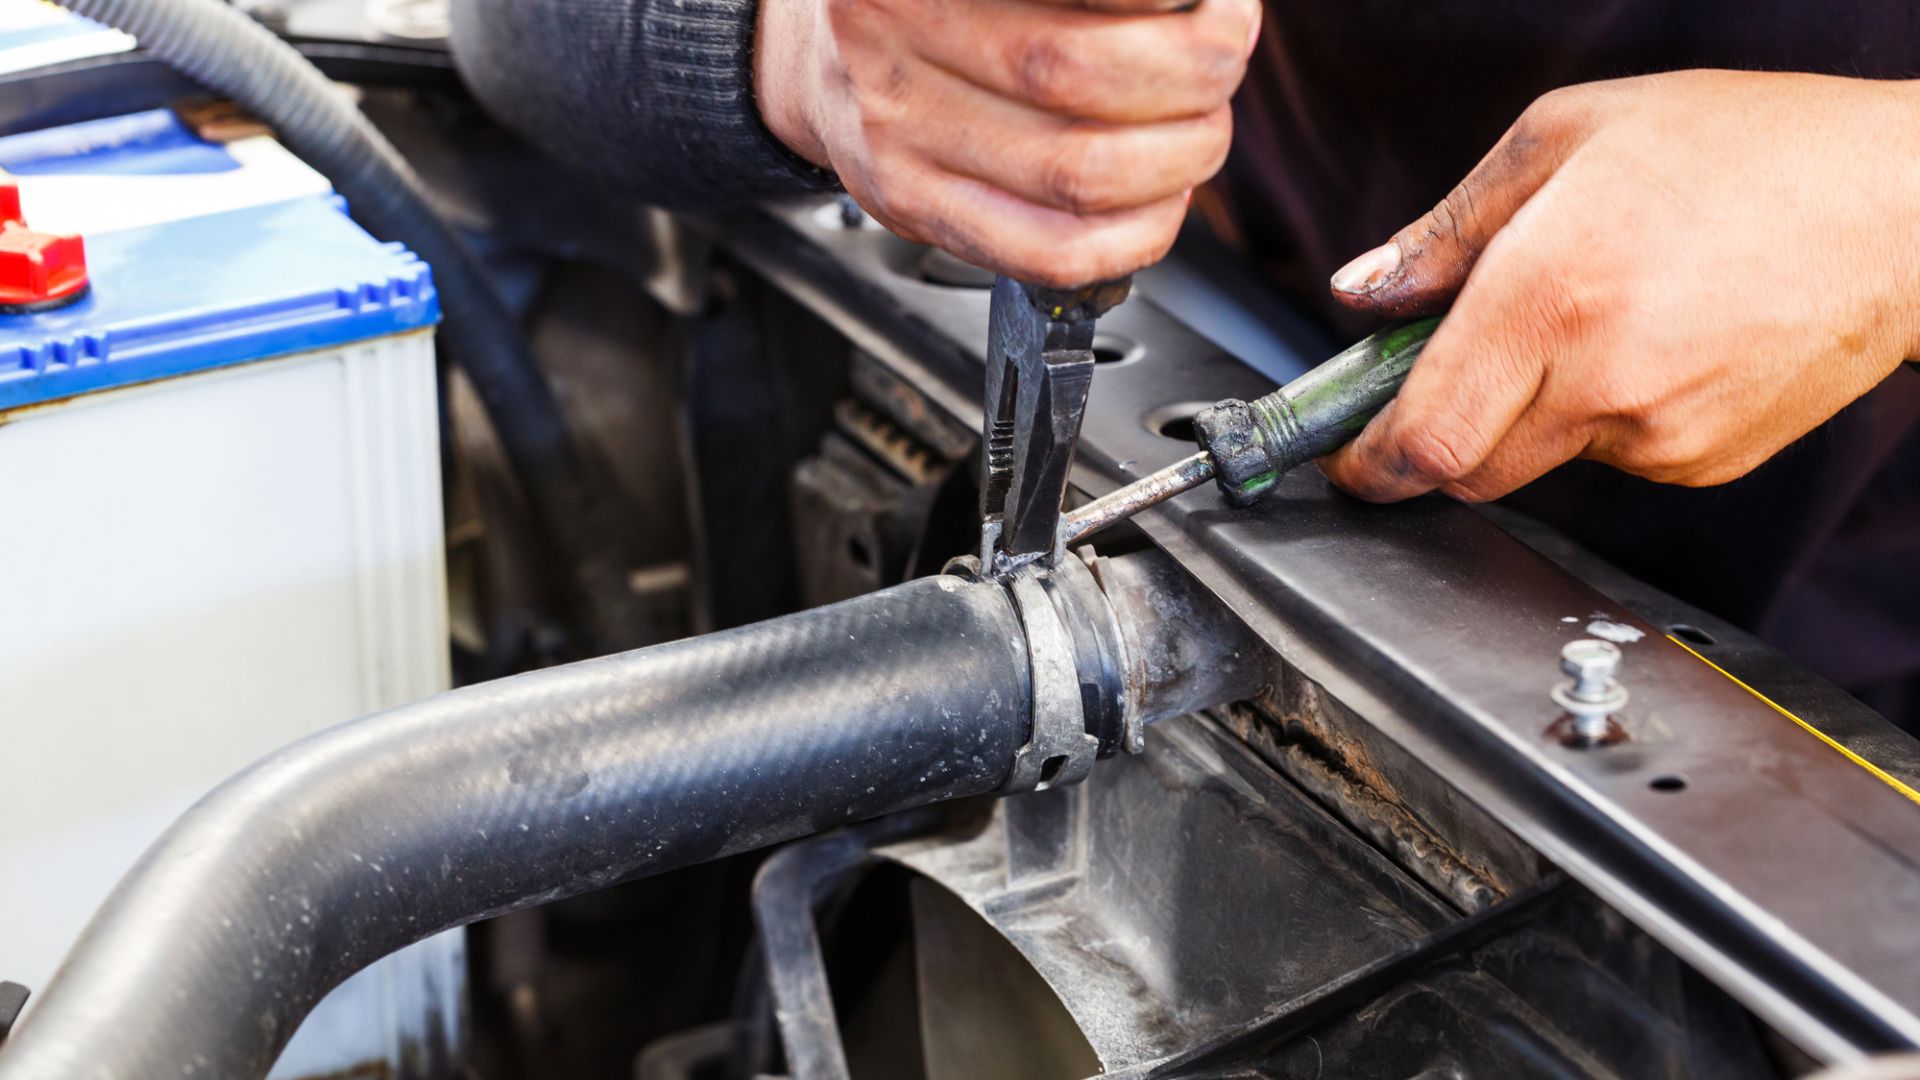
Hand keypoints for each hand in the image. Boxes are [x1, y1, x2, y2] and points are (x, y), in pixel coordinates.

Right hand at [754, 0, 1258, 285]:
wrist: (816, 54)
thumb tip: (1202, 8)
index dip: (1167, 3)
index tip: (1214, 4)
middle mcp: (891, 29)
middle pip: (1077, 71)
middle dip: (1193, 75)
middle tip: (1222, 57)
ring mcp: (894, 131)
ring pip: (1078, 174)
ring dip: (1178, 157)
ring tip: (1200, 127)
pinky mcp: (911, 207)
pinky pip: (1050, 252)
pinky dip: (1138, 233)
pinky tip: (1161, 198)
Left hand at [1319, 70, 1919, 502]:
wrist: (1901, 205)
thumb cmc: (1744, 150)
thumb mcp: (1565, 137)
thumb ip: (1446, 231)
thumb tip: (1362, 295)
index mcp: (1548, 296)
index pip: (1423, 438)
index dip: (1368, 462)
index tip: (1347, 460)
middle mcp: (1600, 381)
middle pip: (1467, 468)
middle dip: (1438, 434)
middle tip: (1452, 371)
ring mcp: (1659, 435)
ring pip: (1539, 460)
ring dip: (1528, 412)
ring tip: (1591, 319)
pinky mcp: (1703, 462)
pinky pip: (1612, 459)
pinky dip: (1601, 417)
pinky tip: (1651, 344)